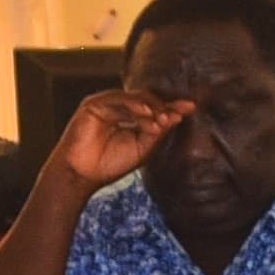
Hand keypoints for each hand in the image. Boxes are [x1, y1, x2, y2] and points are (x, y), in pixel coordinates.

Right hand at [47, 89, 190, 189]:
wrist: (82, 175)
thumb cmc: (111, 164)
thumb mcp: (143, 148)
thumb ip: (158, 132)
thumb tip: (178, 116)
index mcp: (131, 119)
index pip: (154, 108)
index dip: (172, 107)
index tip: (191, 107)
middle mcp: (118, 109)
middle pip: (146, 100)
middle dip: (164, 106)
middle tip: (177, 115)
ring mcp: (105, 105)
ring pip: (134, 98)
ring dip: (151, 107)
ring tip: (163, 119)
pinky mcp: (93, 104)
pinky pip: (117, 99)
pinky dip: (134, 105)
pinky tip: (147, 114)